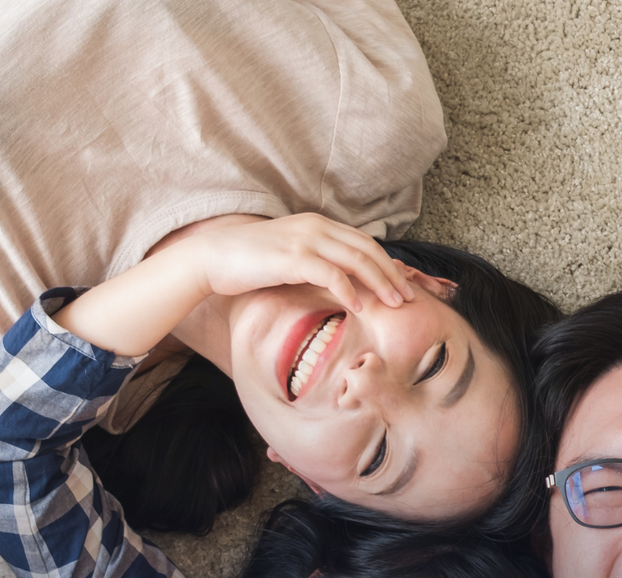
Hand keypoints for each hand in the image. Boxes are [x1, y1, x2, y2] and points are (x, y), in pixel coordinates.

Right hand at [190, 213, 414, 311]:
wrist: (212, 256)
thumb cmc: (250, 262)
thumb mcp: (290, 256)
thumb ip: (316, 261)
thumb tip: (341, 283)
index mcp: (318, 225)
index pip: (364, 242)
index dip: (387, 263)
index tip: (402, 284)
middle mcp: (316, 227)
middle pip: (367, 249)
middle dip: (392, 274)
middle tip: (408, 297)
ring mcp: (305, 240)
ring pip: (357, 260)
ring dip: (380, 283)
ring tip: (394, 304)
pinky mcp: (293, 258)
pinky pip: (331, 274)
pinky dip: (349, 290)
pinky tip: (359, 308)